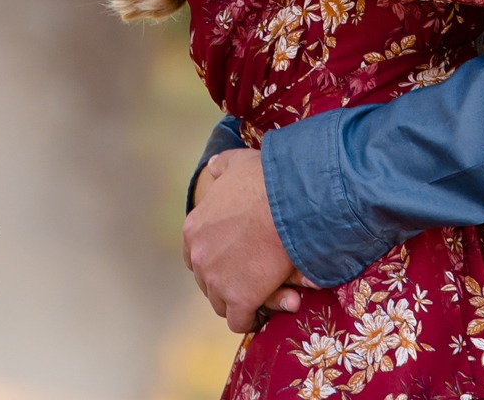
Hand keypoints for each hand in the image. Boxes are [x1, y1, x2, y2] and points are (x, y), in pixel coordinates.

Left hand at [182, 149, 309, 332]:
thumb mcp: (237, 163)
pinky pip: (240, 321)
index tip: (235, 257)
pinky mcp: (239, 299)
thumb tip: (213, 165)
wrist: (289, 200)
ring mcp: (216, 280)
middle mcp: (198, 257)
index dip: (216, 258)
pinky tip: (264, 312)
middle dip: (227, 281)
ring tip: (261, 293)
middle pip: (207, 282)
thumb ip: (221, 166)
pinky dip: (251, 319)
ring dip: (239, 300)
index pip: (196, 255)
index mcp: (193, 228)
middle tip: (252, 276)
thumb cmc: (266, 179)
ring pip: (222, 303)